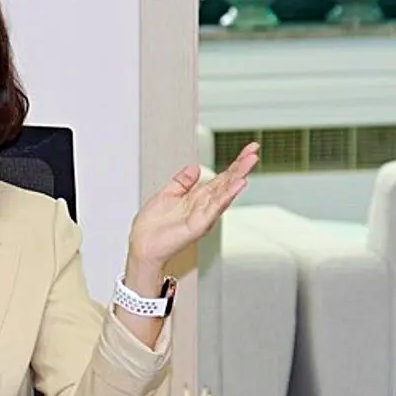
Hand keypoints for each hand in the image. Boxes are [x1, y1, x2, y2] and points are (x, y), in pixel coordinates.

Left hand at [128, 142, 259, 265]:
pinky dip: (227, 196)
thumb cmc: (151, 226)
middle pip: (226, 183)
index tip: (249, 149)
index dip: (235, 163)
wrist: (142, 245)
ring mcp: (203, 215)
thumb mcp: (167, 194)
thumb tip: (194, 167)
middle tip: (254, 151)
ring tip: (250, 163)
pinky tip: (238, 185)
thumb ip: (182, 181)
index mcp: (197, 197)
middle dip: (241, 166)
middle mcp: (203, 206)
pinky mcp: (198, 225)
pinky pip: (215, 208)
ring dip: (237, 178)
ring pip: (224, 193)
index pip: (221, 177)